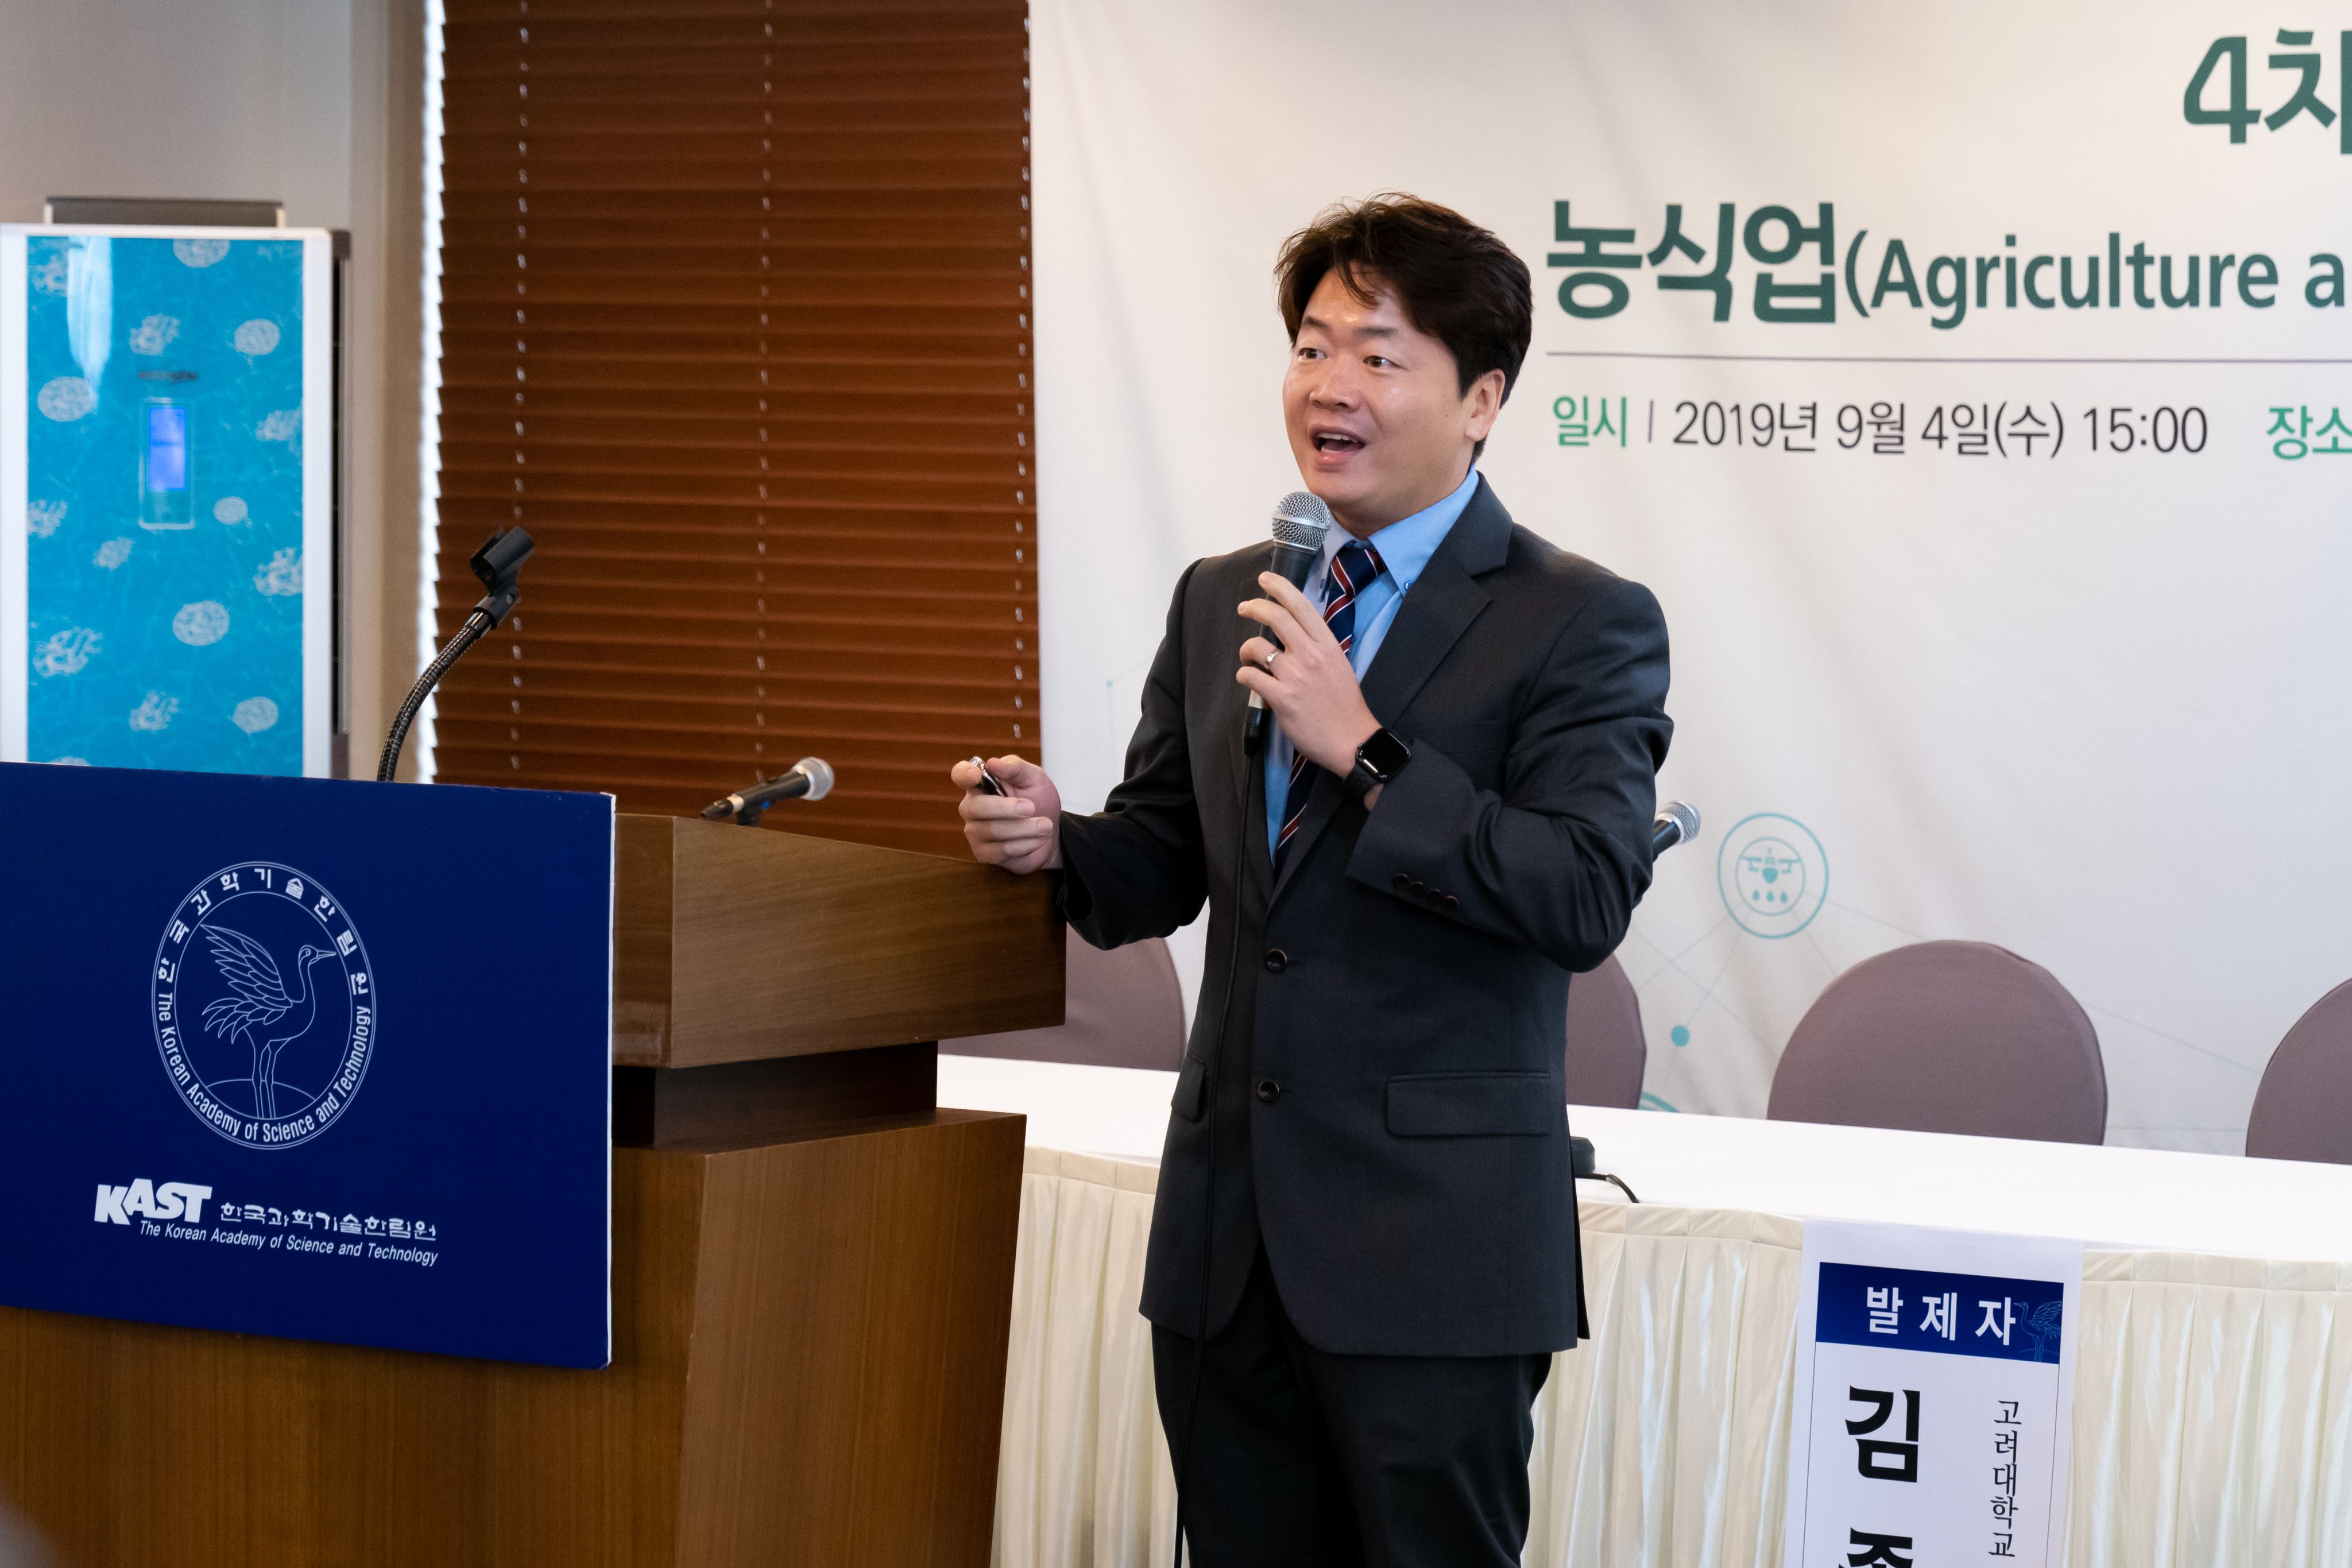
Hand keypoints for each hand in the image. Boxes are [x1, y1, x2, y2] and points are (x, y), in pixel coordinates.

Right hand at [953, 754, 1062, 873]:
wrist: (1051, 832)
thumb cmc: (1038, 800)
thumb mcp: (1034, 778)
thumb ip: (1016, 768)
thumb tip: (992, 763)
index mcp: (981, 784)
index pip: (960, 775)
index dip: (964, 774)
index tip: (977, 775)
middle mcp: (972, 808)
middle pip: (975, 807)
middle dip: (1007, 808)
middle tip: (1032, 807)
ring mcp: (975, 832)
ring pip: (992, 830)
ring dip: (1025, 828)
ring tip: (1046, 826)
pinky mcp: (984, 854)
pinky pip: (1001, 850)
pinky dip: (1025, 844)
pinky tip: (1038, 839)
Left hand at [1236, 571, 1381, 776]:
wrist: (1351, 740)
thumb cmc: (1345, 705)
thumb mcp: (1339, 665)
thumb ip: (1318, 647)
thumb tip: (1295, 633)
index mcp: (1327, 645)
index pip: (1301, 606)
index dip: (1280, 588)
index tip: (1265, 580)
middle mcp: (1311, 655)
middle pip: (1275, 617)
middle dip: (1254, 607)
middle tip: (1244, 608)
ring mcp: (1295, 676)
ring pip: (1257, 647)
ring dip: (1246, 649)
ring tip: (1248, 657)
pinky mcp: (1281, 698)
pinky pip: (1250, 676)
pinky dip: (1244, 675)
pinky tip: (1250, 680)